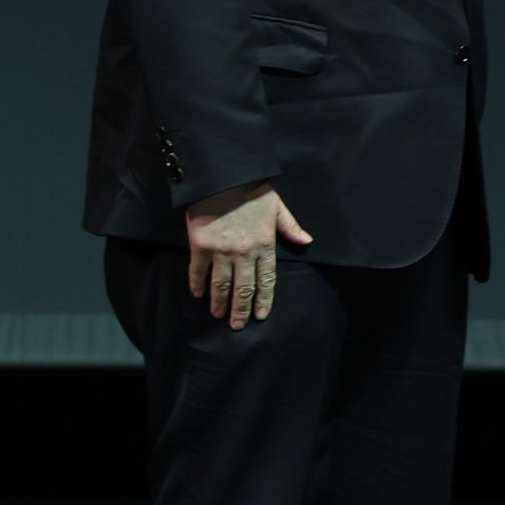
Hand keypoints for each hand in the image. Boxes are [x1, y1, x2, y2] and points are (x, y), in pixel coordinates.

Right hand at [184, 182, 311, 329]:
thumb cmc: (252, 191)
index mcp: (265, 245)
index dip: (264, 299)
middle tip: (238, 326)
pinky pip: (198, 270)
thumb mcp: (277, 208)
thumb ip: (291, 227)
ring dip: (220, 302)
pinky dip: (197, 284)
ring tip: (218, 316)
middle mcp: (244, 252)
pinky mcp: (200, 246)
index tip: (261, 315)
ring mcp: (221, 251)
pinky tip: (197, 295)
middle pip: (244, 287)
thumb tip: (308, 242)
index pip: (267, 279)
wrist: (223, 178)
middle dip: (241, 309)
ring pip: (221, 284)